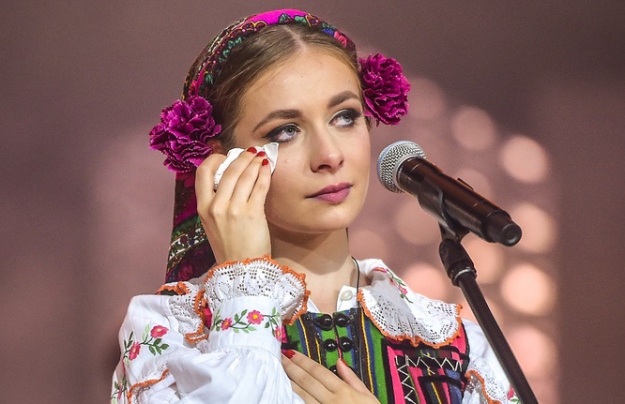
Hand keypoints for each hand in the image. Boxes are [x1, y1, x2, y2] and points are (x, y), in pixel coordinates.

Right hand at [195, 147, 271, 262]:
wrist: (242, 271)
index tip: (225, 157)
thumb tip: (227, 178)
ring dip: (254, 162)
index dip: (215, 159)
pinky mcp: (253, 213)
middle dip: (242, 157)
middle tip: (250, 152)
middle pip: (228, 170)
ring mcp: (234, 210)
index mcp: (203, 208)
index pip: (202, 172)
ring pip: (245, 175)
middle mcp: (216, 206)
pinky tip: (267, 168)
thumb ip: (215, 203)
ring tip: (261, 156)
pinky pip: (259, 186)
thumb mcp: (212, 225)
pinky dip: (264, 174)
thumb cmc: (230, 247)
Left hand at [282, 350, 379, 403]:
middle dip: (292, 368)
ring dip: (289, 383)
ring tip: (278, 372)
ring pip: (301, 396)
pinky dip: (293, 401)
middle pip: (307, 381)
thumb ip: (353, 379)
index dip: (303, 361)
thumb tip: (339, 361)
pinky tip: (284, 395)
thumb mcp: (368, 398)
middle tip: (279, 357)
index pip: (318, 372)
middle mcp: (331, 401)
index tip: (291, 352)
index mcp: (343, 391)